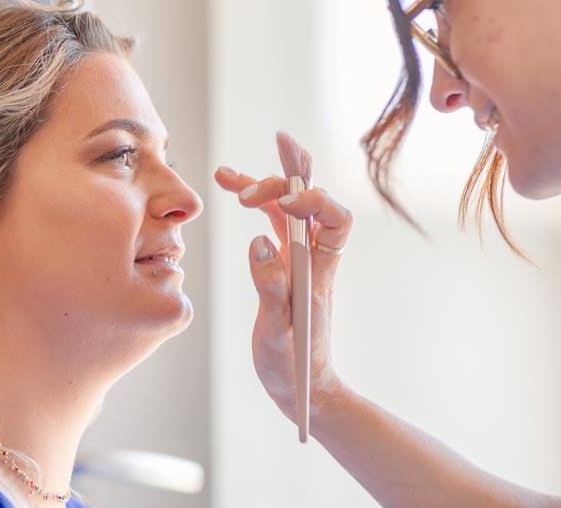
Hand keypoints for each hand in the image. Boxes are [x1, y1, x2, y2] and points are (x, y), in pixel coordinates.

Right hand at [214, 165, 352, 423]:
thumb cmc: (293, 363)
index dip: (315, 202)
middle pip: (311, 202)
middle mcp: (314, 257)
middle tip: (244, 190)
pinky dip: (257, 203)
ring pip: (289, 207)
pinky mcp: (284, 262)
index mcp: (320, 271)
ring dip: (263, 186)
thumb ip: (270, 286)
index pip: (336, 220)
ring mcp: (299, 257)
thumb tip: (259, 241)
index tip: (283, 206)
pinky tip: (234, 189)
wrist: (301, 386)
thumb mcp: (277, 331)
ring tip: (225, 175)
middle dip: (283, 183)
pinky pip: (274, 221)